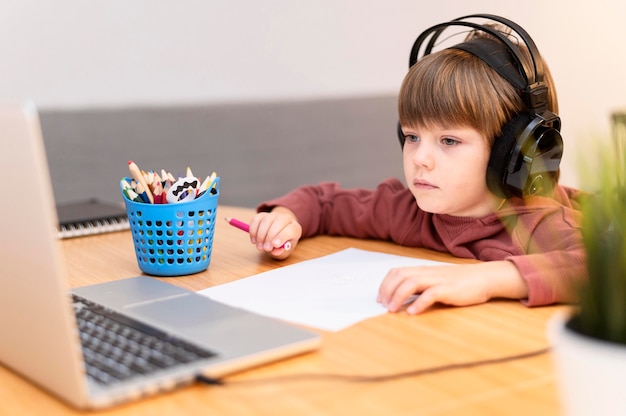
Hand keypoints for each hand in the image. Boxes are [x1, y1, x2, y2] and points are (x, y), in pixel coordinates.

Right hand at [248, 207, 301, 258]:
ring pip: (266, 220)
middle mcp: (286, 219)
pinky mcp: (263, 215)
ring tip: (259, 247)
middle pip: (279, 222)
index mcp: (295, 228)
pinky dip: (253, 230)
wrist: (278, 235)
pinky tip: (254, 241)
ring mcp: (274, 215)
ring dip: (260, 235)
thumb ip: (280, 252)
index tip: (274, 245)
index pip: (291, 229)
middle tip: (265, 248)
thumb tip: (275, 251)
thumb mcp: (284, 251)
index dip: (282, 236)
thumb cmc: (283, 244)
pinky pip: (256, 219)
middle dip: (270, 236)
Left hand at [376, 261, 527, 314]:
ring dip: (399, 296)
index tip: (380, 298)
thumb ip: (419, 286)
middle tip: (383, 306)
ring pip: (411, 283)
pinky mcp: (448, 290)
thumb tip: (402, 298)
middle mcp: (426, 273)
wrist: (482, 278)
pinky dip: (419, 303)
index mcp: (422, 270)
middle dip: (388, 291)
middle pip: (400, 276)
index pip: (396, 272)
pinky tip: (413, 312)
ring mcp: (437, 280)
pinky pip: (431, 294)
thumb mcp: (435, 281)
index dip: (385, 284)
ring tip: (393, 310)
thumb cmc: (458, 282)